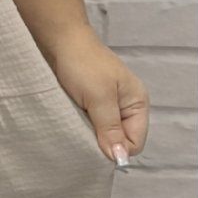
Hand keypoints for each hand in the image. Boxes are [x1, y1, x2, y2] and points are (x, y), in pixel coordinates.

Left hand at [48, 27, 150, 164]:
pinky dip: (81, 126)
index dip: (117, 149)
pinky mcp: (90, 103)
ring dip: (89, 135)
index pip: (135, 142)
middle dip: (102, 143)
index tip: (95, 146)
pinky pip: (90, 124)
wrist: (59, 38)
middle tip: (82, 138)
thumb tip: (120, 159)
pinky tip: (70, 123)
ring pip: (103, 134)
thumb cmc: (83, 64)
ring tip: (75, 129)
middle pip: (119, 140)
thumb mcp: (99, 98)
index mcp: (137, 103)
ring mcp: (107, 104)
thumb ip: (110, 128)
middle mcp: (126, 106)